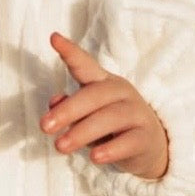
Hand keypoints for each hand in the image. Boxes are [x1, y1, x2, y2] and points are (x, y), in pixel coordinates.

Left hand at [41, 31, 169, 179]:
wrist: (150, 147)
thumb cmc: (110, 127)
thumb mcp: (87, 116)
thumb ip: (70, 108)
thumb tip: (54, 102)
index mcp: (104, 82)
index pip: (86, 64)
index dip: (70, 52)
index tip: (54, 38)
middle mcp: (121, 92)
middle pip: (94, 95)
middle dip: (68, 110)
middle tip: (44, 126)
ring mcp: (136, 113)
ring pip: (109, 118)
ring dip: (82, 132)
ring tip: (60, 146)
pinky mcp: (146, 138)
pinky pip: (128, 142)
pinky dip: (110, 149)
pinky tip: (94, 157)